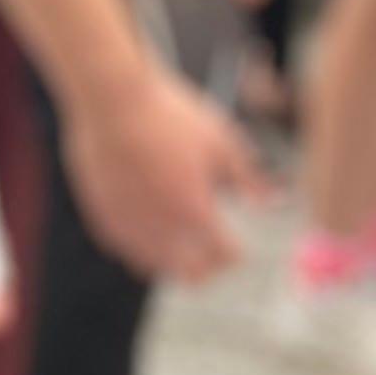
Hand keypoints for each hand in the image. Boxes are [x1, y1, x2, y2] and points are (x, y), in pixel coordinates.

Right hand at [60, 60, 266, 285]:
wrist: (111, 101)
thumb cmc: (169, 115)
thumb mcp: (220, 140)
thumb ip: (248, 178)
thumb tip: (271, 202)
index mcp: (197, 211)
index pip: (224, 255)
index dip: (234, 254)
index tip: (236, 249)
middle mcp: (164, 229)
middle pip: (193, 273)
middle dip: (208, 267)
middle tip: (212, 254)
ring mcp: (130, 228)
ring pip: (158, 268)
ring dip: (174, 262)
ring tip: (182, 248)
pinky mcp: (104, 220)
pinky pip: (126, 251)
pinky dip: (141, 249)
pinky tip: (148, 233)